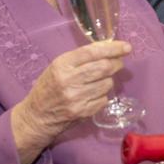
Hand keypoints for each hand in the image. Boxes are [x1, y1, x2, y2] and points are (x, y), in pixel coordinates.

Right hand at [15, 40, 129, 141]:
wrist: (36, 116)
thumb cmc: (48, 87)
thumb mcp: (58, 67)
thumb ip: (81, 58)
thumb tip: (109, 49)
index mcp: (62, 65)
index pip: (92, 52)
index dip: (112, 48)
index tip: (126, 47)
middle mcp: (69, 80)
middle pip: (104, 67)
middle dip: (116, 63)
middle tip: (118, 63)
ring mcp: (76, 98)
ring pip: (107, 83)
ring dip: (108, 80)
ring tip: (98, 81)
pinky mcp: (82, 112)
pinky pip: (104, 99)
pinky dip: (102, 95)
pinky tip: (93, 95)